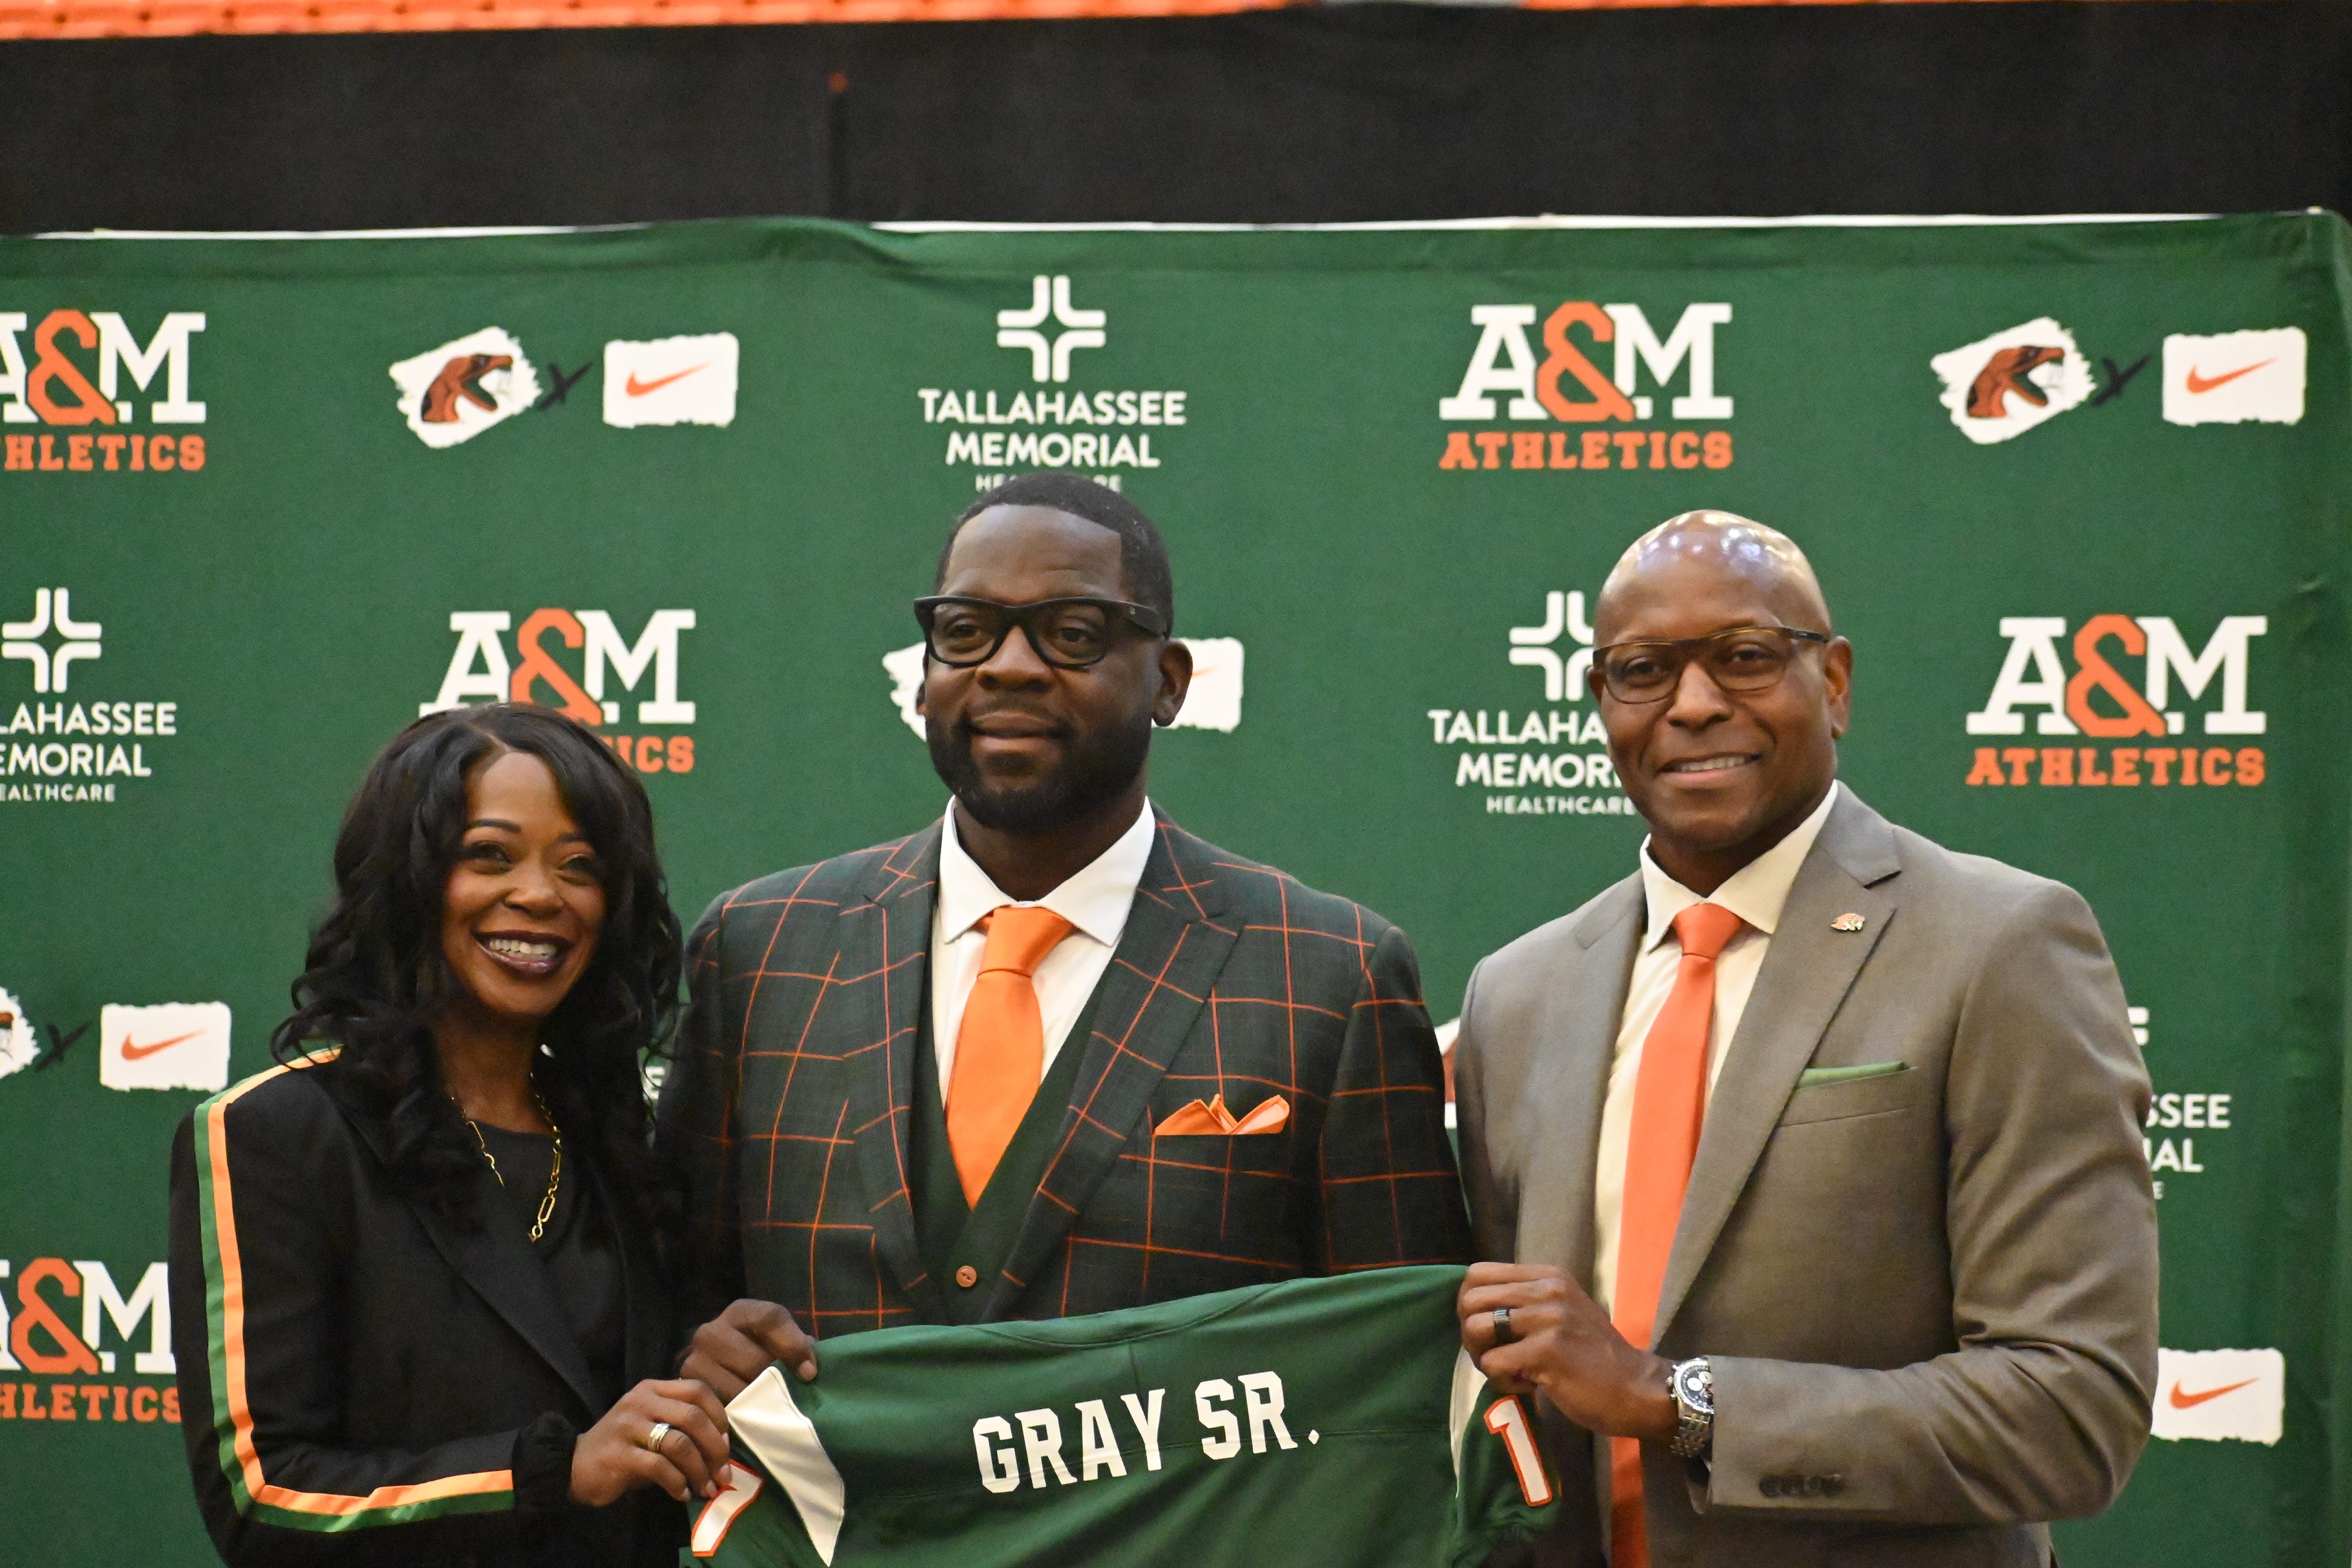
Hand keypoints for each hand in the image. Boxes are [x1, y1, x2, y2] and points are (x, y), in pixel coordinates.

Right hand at [569, 1378, 731, 1506]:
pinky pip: (660, 1467)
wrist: (574, 1466)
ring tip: (706, 1488)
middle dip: (715, 1448)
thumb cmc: (623, 1447)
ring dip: (700, 1470)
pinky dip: (678, 1483)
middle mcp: (641, 1401)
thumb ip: (682, 1428)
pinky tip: (683, 1495)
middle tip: (724, 1473)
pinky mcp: (619, 1454)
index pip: (698, 1390)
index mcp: (653, 1389)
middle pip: (693, 1416)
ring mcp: (628, 1426)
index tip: (726, 1443)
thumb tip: (722, 1448)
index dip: (719, 1416)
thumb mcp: (652, 1426)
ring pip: (679, 1443)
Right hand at [682, 1298, 816, 1401]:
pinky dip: (740, 1412)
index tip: (810, 1372)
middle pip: (754, 1360)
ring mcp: (696, 1358)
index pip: (769, 1319)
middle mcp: (712, 1330)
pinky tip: (752, 1414)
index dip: (793, 1345)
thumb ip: (796, 1345)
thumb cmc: (758, 1350)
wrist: (719, 1364)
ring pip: (737, 1388)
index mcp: (740, 1311)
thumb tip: (807, 1370)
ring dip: (758, 1401)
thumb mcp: (778, 1339)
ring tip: (771, 1406)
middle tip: (789, 1395)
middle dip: (775, 1380)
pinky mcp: (688, 1385)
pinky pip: (720, 1405)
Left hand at [1458, 1262, 1676, 1440]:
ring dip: (1484, 1358)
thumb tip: (1475, 1311)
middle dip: (1472, 1335)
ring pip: (1476, 1328)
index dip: (1470, 1306)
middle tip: (1495, 1358)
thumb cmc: (1595, 1358)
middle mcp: (1546, 1289)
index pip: (1478, 1273)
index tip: (1488, 1334)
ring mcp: (1548, 1317)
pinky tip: (1530, 1385)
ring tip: (1512, 1371)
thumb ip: (1525, 1304)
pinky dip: (1503, 1381)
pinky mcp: (1548, 1349)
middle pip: (1470, 1299)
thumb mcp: (1562, 1313)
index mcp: (1547, 1276)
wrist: (1636, 1389)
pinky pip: (1493, 1362)